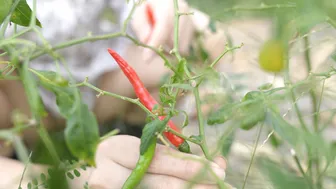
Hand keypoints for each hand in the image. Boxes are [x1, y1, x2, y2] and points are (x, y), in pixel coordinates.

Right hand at [88, 135, 226, 188]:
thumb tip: (212, 162)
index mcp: (115, 151)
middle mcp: (109, 177)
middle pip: (162, 185)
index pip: (159, 160)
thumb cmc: (120, 157)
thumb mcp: (139, 148)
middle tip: (222, 183)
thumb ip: (171, 154)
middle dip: (196, 184)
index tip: (217, 168)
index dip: (190, 165)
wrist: (93, 172)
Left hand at [131, 0, 195, 60]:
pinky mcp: (193, 29)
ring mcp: (190, 20)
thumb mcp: (139, 14)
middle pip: (175, 39)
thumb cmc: (147, 10)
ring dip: (168, 51)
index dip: (155, 43)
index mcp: (167, 5)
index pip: (163, 26)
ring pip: (182, 47)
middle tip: (150, 50)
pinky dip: (175, 49)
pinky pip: (185, 48)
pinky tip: (167, 42)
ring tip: (159, 43)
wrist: (162, 5)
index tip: (146, 59)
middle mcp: (182, 11)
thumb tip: (146, 41)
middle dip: (162, 49)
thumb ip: (141, 26)